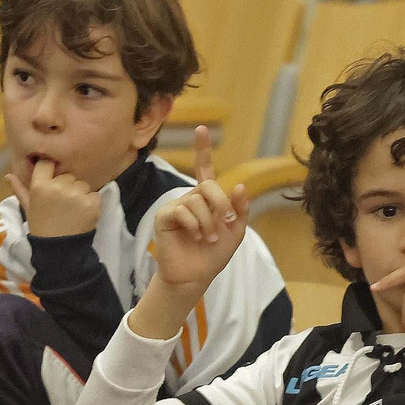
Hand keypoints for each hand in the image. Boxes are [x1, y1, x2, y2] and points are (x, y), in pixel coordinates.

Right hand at [8, 159, 100, 237]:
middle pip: (67, 175)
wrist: (60, 250)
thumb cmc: (42, 227)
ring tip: (73, 210)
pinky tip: (83, 214)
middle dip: (67, 186)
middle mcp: (58, 187)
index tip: (52, 180)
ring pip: (82, 184)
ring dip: (80, 194)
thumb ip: (20, 190)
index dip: (50, 170)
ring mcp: (76, 194)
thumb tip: (8, 175)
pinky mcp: (92, 202)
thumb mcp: (29, 208)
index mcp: (40, 186)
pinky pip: (94, 194)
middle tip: (62, 204)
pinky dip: (92, 203)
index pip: (46, 164)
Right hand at [151, 125, 248, 287]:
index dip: (202, 149)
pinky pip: (182, 210)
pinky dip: (194, 225)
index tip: (201, 129)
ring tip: (208, 238)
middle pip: (208, 186)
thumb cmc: (214, 254)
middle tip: (226, 222)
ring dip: (209, 222)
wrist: (196, 275)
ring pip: (197, 201)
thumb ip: (240, 209)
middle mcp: (190, 198)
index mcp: (207, 199)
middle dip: (221, 204)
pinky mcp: (165, 216)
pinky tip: (194, 237)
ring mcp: (176, 206)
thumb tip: (239, 185)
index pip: (204, 169)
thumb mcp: (236, 231)